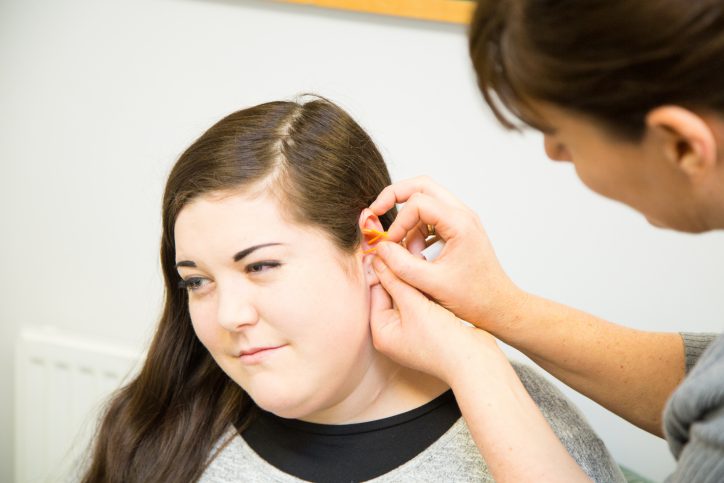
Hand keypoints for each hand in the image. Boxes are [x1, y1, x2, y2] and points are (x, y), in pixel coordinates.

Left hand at [369, 255, 502, 383]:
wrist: (474, 361)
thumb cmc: (442, 342)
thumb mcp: (413, 305)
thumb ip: (395, 280)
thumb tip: (377, 260)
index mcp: (382, 333)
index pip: (375, 292)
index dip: (379, 268)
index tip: (383, 247)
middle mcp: (394, 333)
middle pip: (390, 293)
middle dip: (397, 270)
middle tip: (400, 245)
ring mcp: (412, 331)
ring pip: (407, 294)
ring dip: (411, 275)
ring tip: (414, 249)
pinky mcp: (429, 326)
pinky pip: (421, 300)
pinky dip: (424, 285)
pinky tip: (428, 265)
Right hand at [370, 176, 524, 330]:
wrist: (498, 307)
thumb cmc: (474, 298)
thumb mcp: (431, 284)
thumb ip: (401, 265)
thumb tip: (379, 247)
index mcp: (460, 223)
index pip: (418, 203)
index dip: (398, 222)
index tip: (389, 244)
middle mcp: (462, 215)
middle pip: (422, 186)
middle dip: (395, 196)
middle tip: (376, 212)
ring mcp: (461, 220)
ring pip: (425, 201)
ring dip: (408, 222)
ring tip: (407, 253)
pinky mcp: (457, 230)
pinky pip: (430, 218)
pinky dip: (416, 231)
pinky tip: (416, 255)